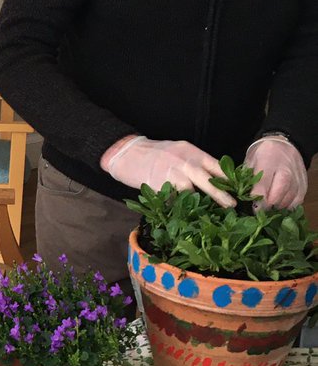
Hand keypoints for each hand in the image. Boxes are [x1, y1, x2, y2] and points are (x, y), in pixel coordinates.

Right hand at [103, 135, 233, 207]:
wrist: (128, 153)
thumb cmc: (154, 153)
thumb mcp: (178, 150)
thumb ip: (194, 162)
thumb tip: (212, 178)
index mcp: (191, 152)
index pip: (216, 165)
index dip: (228, 179)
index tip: (238, 190)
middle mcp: (184, 162)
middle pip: (208, 180)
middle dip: (221, 195)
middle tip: (231, 206)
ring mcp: (172, 174)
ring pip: (191, 192)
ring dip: (199, 204)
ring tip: (205, 213)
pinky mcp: (159, 186)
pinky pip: (173, 201)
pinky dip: (178, 208)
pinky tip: (182, 214)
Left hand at [245, 136, 307, 207]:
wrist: (284, 145)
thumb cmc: (263, 154)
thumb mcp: (250, 161)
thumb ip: (246, 178)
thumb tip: (243, 198)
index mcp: (268, 160)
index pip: (262, 184)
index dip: (257, 200)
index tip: (253, 208)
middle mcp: (285, 169)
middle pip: (277, 195)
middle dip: (266, 206)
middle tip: (260, 208)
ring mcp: (296, 177)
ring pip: (287, 201)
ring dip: (276, 206)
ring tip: (269, 204)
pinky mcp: (303, 185)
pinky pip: (296, 202)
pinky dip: (287, 206)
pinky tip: (279, 202)